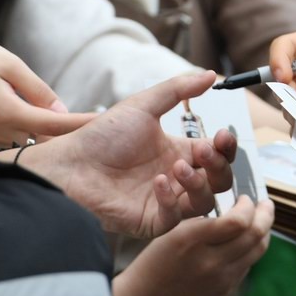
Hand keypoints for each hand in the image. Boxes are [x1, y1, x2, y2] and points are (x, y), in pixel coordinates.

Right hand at [0, 38, 93, 148]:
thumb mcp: (10, 65)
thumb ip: (38, 90)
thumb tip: (61, 113)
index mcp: (7, 112)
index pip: (53, 125)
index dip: (80, 124)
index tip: (103, 122)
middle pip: (43, 143)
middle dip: (67, 138)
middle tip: (97, 129)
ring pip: (28, 148)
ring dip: (48, 140)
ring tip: (75, 133)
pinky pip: (12, 146)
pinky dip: (29, 140)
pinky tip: (43, 130)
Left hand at [17, 70, 236, 236]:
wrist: (70, 164)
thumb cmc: (102, 136)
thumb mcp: (143, 105)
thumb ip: (178, 89)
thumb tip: (212, 74)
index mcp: (178, 151)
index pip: (216, 154)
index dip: (224, 147)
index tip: (222, 135)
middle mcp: (176, 178)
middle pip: (219, 180)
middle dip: (219, 166)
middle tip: (203, 151)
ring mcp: (165, 202)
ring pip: (205, 203)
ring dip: (199, 183)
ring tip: (176, 167)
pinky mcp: (150, 221)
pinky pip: (175, 218)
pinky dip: (172, 200)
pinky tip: (157, 181)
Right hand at [113, 196, 274, 295]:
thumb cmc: (154, 264)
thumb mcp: (173, 232)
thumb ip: (205, 220)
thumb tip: (237, 207)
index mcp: (191, 241)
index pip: (238, 221)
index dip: (249, 205)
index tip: (245, 198)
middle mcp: (210, 263)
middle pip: (256, 235)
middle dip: (265, 214)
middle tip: (265, 205)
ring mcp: (220, 282)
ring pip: (257, 251)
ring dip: (262, 232)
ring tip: (259, 221)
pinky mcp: (225, 295)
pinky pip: (247, 267)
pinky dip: (249, 251)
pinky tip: (242, 244)